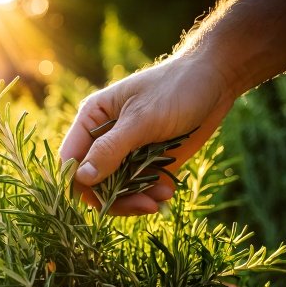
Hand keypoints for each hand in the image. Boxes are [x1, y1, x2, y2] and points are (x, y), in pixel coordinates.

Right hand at [59, 53, 236, 215]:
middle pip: (92, 183)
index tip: (101, 199)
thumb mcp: (141, 119)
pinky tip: (168, 191)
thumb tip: (81, 178)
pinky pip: (138, 189)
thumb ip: (110, 149)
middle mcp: (103, 140)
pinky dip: (151, 195)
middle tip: (145, 204)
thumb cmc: (174, 89)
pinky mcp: (147, 164)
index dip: (78, 183)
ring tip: (162, 197)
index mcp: (91, 121)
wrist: (215, 82)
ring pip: (115, 191)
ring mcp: (125, 154)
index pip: (71, 160)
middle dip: (115, 198)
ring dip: (135, 199)